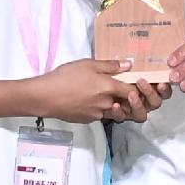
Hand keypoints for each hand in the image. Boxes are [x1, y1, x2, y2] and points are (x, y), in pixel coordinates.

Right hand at [28, 55, 168, 125]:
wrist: (45, 97)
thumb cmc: (65, 77)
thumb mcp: (88, 64)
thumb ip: (110, 65)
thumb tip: (129, 64)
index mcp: (109, 88)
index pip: (132, 90)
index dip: (138, 87)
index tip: (139, 82)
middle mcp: (107, 104)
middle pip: (127, 104)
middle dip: (130, 99)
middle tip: (128, 89)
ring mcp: (98, 114)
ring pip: (115, 112)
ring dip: (117, 105)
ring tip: (110, 94)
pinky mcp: (88, 120)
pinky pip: (102, 115)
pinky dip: (102, 109)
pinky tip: (93, 100)